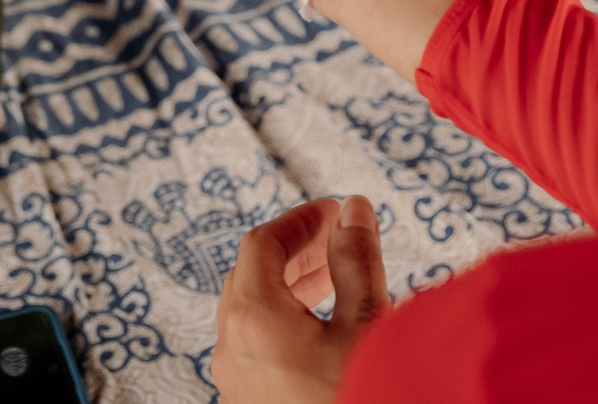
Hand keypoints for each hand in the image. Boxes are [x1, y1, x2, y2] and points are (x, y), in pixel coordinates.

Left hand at [213, 197, 392, 403]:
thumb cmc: (361, 394)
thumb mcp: (366, 324)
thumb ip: (356, 261)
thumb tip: (354, 212)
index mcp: (252, 317)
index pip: (261, 244)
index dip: (299, 221)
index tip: (333, 212)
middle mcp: (231, 348)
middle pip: (250, 276)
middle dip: (295, 253)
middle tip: (334, 241)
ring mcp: (235, 382)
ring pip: (250, 315)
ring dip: (288, 289)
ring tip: (334, 282)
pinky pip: (254, 349)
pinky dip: (283, 324)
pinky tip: (320, 331)